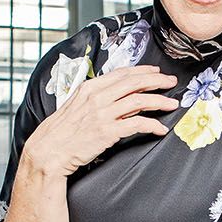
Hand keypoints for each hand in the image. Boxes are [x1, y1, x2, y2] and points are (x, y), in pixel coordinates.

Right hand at [24, 65, 178, 175]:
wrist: (49, 150)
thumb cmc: (62, 132)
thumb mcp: (76, 106)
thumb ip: (95, 98)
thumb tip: (115, 96)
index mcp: (90, 88)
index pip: (122, 74)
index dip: (143, 71)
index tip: (156, 73)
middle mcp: (97, 97)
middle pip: (135, 83)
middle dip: (157, 81)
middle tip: (172, 83)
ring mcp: (103, 114)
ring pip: (139, 101)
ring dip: (159, 101)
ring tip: (172, 104)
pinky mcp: (108, 132)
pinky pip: (137, 124)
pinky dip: (152, 125)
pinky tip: (160, 128)